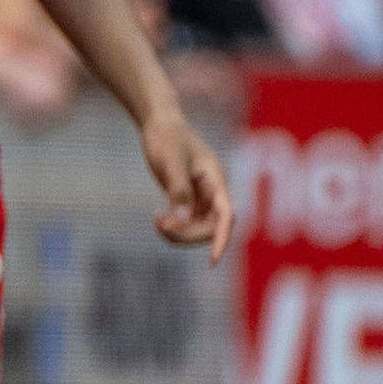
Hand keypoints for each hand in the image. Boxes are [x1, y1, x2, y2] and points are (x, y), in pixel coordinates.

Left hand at [142, 106, 234, 262]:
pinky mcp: (190, 196)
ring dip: (180, 232)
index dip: (221, 239)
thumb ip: (178, 191)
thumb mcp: (169, 162)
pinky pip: (189, 221)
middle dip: (188, 235)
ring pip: (199, 227)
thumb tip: (182, 221)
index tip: (212, 260)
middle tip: (160, 226)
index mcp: (216, 180)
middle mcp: (213, 190)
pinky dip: (175, 225)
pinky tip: (157, 218)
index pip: (226, 216)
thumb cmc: (166, 138)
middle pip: (211, 227)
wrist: (159, 123)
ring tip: (157, 221)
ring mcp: (203, 195)